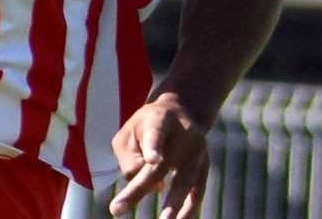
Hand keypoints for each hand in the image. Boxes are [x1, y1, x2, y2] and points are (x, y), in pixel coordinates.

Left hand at [110, 93, 209, 218]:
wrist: (183, 111)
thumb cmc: (147, 126)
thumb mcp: (129, 132)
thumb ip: (129, 158)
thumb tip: (149, 188)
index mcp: (160, 120)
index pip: (156, 133)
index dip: (154, 147)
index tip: (152, 160)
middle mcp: (184, 134)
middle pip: (162, 165)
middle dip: (140, 189)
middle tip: (116, 210)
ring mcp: (198, 151)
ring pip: (184, 180)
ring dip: (174, 204)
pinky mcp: (205, 166)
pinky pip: (197, 191)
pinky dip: (188, 208)